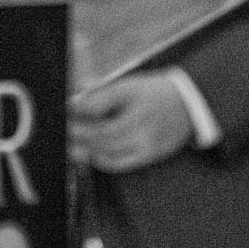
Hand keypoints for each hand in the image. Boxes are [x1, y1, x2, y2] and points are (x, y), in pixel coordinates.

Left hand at [69, 73, 194, 173]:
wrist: (188, 105)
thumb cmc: (152, 92)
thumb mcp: (127, 84)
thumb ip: (100, 94)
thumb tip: (73, 102)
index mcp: (134, 97)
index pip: (97, 106)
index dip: (76, 110)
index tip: (62, 110)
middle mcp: (141, 121)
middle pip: (101, 132)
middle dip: (76, 134)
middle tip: (60, 133)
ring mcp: (147, 141)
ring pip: (109, 150)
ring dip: (85, 150)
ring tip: (68, 147)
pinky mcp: (150, 155)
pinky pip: (121, 163)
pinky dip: (102, 160)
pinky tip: (89, 155)